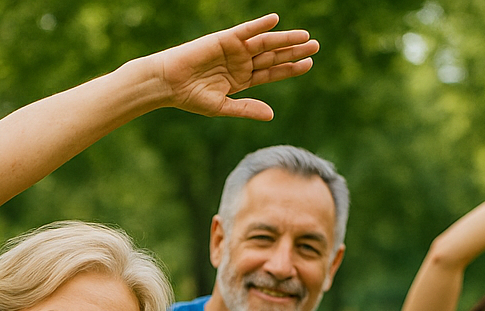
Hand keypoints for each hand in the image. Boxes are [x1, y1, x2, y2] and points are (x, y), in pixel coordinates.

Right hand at [151, 14, 317, 120]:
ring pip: (265, 44)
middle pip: (273, 56)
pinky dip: (259, 25)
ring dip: (284, 39)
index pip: (272, 73)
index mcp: (242, 80)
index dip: (290, 68)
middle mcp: (241, 63)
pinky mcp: (224, 39)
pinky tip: (275, 20)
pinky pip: (245, 31)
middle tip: (316, 46)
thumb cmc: (191, 98)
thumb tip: (271, 115)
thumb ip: (247, 109)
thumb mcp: (222, 107)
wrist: (169, 84)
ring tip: (305, 36)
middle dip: (294, 51)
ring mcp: (234, 50)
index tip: (308, 64)